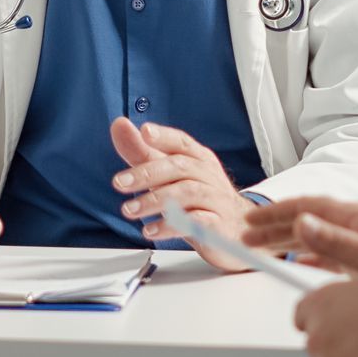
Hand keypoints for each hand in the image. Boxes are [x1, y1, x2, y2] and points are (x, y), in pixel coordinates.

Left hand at [109, 117, 252, 270]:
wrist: (238, 231)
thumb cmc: (200, 197)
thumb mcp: (170, 174)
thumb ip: (143, 152)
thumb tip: (119, 125)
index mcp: (197, 158)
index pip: (181, 141)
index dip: (164, 136)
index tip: (145, 132)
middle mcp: (207, 174)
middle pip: (179, 166)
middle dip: (147, 173)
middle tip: (120, 183)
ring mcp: (214, 199)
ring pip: (187, 192)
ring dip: (154, 200)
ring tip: (130, 210)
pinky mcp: (217, 225)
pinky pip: (196, 222)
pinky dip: (171, 225)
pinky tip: (151, 230)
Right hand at [243, 197, 357, 277]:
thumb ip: (334, 242)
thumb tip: (302, 224)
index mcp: (355, 216)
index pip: (306, 207)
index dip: (276, 213)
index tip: (251, 220)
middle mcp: (356, 223)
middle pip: (306, 220)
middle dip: (274, 226)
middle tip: (246, 236)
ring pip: (314, 235)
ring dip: (287, 240)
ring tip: (263, 248)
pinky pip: (327, 252)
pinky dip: (307, 255)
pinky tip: (298, 262)